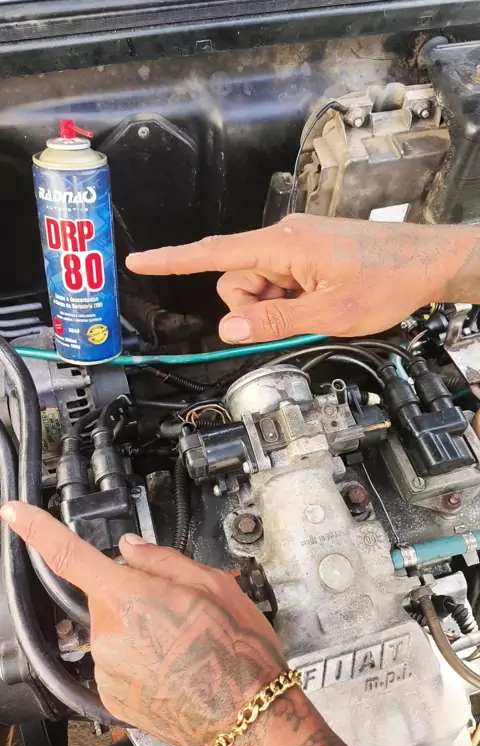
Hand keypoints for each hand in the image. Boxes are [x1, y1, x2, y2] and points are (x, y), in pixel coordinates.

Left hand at [0, 502, 283, 745]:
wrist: (248, 721)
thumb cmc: (238, 653)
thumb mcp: (215, 585)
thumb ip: (163, 560)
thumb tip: (130, 548)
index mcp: (131, 598)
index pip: (69, 556)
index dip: (36, 530)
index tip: (14, 513)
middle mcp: (109, 635)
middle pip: (107, 595)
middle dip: (135, 593)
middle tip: (179, 608)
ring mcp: (108, 670)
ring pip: (114, 629)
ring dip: (139, 628)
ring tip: (184, 645)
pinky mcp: (112, 697)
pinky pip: (118, 661)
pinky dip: (140, 659)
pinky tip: (174, 668)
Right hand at [126, 214, 477, 342]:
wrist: (428, 262)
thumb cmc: (387, 281)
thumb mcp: (328, 312)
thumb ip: (273, 321)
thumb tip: (228, 329)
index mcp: (283, 245)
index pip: (215, 253)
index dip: (173, 260)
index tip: (139, 261)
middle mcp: (284, 238)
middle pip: (236, 279)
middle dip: (253, 306)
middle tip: (295, 315)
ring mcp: (297, 245)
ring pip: (257, 284)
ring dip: (275, 305)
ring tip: (315, 306)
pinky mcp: (308, 253)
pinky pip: (279, 280)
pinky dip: (290, 298)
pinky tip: (319, 300)